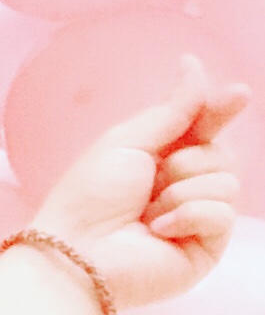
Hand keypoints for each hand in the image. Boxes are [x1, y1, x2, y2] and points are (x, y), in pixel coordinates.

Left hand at [33, 57, 248, 312]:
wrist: (77, 250)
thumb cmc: (89, 197)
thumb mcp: (128, 140)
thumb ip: (172, 109)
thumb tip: (194, 65)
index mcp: (161, 160)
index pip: (203, 128)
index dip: (220, 111)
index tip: (238, 94)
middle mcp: (182, 188)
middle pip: (221, 154)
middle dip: (187, 161)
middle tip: (152, 181)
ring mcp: (196, 220)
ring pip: (227, 183)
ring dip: (181, 191)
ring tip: (148, 213)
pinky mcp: (204, 249)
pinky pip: (222, 214)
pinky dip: (188, 216)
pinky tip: (158, 230)